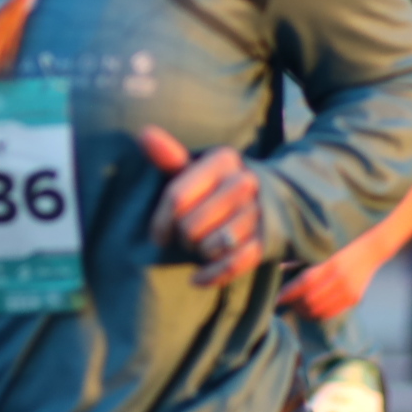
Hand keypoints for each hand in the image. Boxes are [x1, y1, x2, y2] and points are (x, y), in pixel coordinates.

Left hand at [138, 127, 262, 286]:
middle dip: (183, 238)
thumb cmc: (216, 187)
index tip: (159, 234)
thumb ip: (169, 157)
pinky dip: (212, 275)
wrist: (268, 201)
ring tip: (201, 247)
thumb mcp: (194, 170)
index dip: (161, 222)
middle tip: (187, 236)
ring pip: (211, 247)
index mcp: (222, 160)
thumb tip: (144, 134)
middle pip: (191, 226)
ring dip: (199, 253)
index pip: (176, 198)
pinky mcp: (266, 241)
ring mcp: (258, 212)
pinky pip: (232, 265)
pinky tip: (198, 278)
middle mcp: (244, 183)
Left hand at [277, 240, 376, 320]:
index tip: (278, 297)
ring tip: (296, 308)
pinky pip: (332, 313)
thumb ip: (309, 268)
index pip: (304, 283)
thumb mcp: (326, 256)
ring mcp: (349, 292)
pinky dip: (318, 315)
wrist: (370, 253)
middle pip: (311, 299)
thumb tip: (282, 271)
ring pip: (320, 309)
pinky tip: (310, 311)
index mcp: (331, 265)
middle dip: (295, 304)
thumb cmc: (344, 252)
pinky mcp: (354, 300)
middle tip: (285, 303)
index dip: (289, 293)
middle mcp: (340, 280)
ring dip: (304, 312)